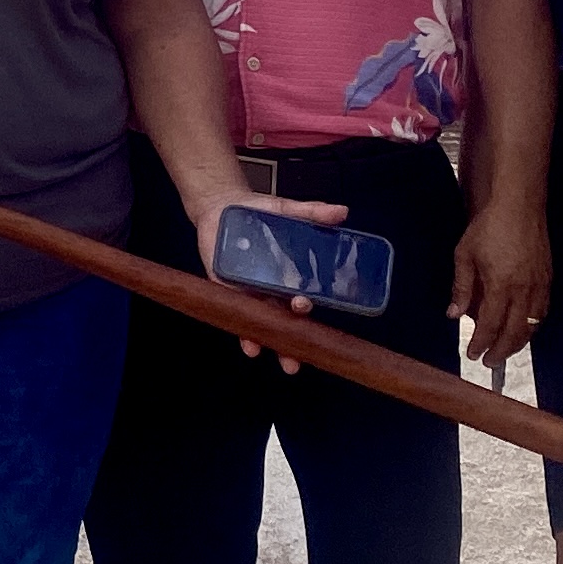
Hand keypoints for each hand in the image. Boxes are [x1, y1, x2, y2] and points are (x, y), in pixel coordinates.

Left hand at [195, 191, 350, 370]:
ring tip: (274, 355)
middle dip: (289, 344)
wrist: (220, 203)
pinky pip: (232, 312)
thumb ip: (313, 213)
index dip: (308, 319)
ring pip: (258, 323)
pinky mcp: (223, 286)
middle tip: (296, 360)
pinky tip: (248, 343)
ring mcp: (246, 291)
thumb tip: (342, 212)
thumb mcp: (286, 211)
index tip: (320, 332)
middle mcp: (267, 289)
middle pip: (281, 322)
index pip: (301, 304)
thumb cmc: (256, 212)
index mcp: (286, 276)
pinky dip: (240, 328)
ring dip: (266, 341)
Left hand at [451, 195, 551, 375]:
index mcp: (501, 286)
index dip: (481, 344)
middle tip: (489, 362)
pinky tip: (524, 328)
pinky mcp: (548, 278)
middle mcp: (523, 291)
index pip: (490, 326)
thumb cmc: (489, 227)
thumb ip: (461, 288)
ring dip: (518, 342)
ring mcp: (539, 285)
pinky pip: (543, 312)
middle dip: (501, 351)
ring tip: (505, 349)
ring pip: (532, 325)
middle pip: (514, 333)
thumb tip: (453, 314)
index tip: (473, 354)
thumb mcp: (465, 256)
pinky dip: (533, 326)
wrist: (519, 205)